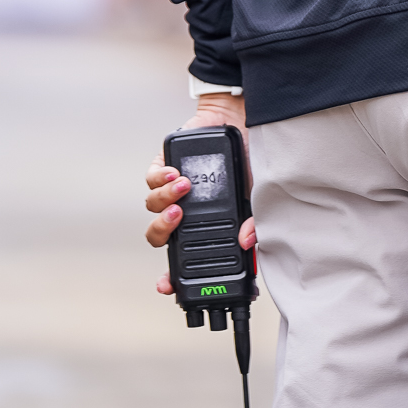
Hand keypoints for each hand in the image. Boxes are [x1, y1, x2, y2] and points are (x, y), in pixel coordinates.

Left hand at [145, 92, 253, 295]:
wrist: (239, 121)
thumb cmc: (249, 161)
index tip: (166, 287)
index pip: (182, 258)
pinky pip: (151, 179)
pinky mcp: (162, 165)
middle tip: (178, 218)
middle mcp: (183, 212)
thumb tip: (245, 241)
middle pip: (158, 236)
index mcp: (201, 226)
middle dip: (163, 231)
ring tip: (184, 187)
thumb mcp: (256, 193)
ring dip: (164, 200)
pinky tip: (176, 173)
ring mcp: (170, 190)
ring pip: (152, 207)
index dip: (172, 276)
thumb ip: (253, 219)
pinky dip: (160, 178)